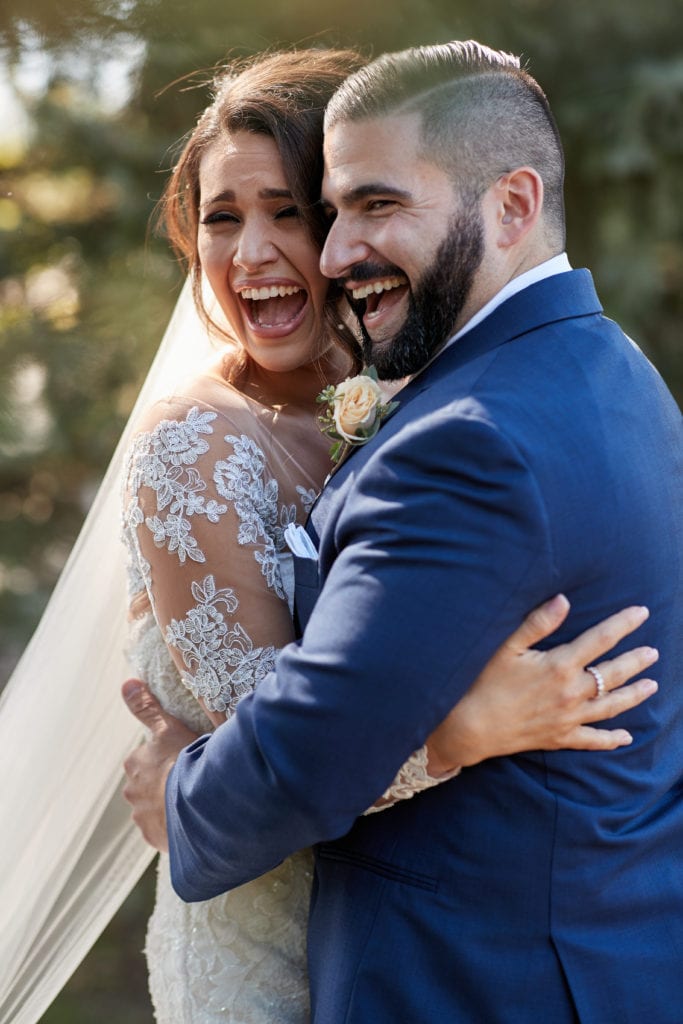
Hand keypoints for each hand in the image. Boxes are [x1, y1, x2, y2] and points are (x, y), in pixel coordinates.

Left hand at [121, 679, 200, 850]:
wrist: (198, 803)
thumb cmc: (184, 760)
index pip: (146, 760)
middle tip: (190, 781)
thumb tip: (126, 682)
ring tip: (195, 803)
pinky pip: (165, 832)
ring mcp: (143, 818)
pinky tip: (193, 821)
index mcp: (135, 764)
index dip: (166, 759)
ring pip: (156, 809)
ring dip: (170, 807)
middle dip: (164, 785)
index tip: (184, 760)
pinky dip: (176, 827)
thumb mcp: (167, 727)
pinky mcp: (155, 839)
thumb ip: (147, 707)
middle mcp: (132, 793)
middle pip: (148, 786)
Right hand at [427, 596, 658, 772]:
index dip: (623, 624)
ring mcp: (569, 718)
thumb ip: (538, 623)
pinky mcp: (560, 738)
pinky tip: (626, 737)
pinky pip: (593, 740)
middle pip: (613, 674)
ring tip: (652, 686)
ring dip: (634, 695)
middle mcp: (571, 693)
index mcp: (560, 665)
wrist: (471, 727)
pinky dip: (611, 739)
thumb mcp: (507, 647)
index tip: (642, 613)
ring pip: (611, 706)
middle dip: (636, 660)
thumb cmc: (485, 681)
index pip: (601, 639)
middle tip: (653, 652)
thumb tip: (564, 599)